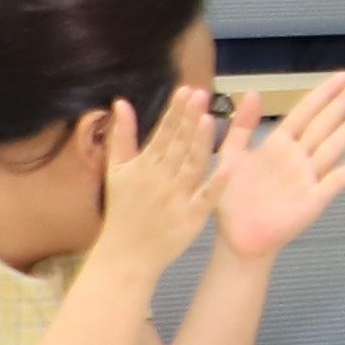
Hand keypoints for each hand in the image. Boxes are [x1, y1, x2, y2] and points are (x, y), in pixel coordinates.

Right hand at [96, 88, 226, 268]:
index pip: (163, 133)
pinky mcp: (191, 217)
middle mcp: (161, 178)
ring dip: (200, 143)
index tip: (186, 90)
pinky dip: (216, 184)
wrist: (126, 254)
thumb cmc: (123, 208)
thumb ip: (122, 136)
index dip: (175, 112)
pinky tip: (228, 168)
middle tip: (201, 95)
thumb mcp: (115, 170)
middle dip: (189, 119)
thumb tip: (121, 102)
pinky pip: (205, 198)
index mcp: (144, 165)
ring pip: (192, 166)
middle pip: (178, 145)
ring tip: (209, 119)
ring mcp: (177, 198)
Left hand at [208, 76, 344, 258]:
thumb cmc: (232, 199)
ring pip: (334, 145)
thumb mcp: (231, 156)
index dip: (324, 93)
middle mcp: (298, 157)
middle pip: (324, 123)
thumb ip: (242, 125)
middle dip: (343, 101)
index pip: (305, 112)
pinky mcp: (314, 199)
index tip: (343, 76)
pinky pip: (337, 179)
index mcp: (278, 144)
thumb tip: (251, 91)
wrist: (237, 237)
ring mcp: (309, 177)